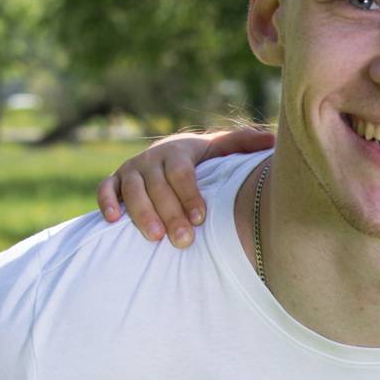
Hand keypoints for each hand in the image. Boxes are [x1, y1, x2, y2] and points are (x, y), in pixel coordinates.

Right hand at [96, 127, 275, 246]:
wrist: (171, 151)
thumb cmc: (204, 157)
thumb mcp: (222, 148)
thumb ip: (242, 144)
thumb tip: (273, 139)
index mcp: (180, 150)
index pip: (182, 173)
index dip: (189, 195)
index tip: (201, 217)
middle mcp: (152, 158)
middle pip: (158, 186)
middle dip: (170, 214)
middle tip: (184, 240)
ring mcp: (132, 169)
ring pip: (132, 191)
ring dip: (141, 214)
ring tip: (155, 238)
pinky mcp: (115, 179)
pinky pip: (106, 189)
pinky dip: (107, 202)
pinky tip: (113, 220)